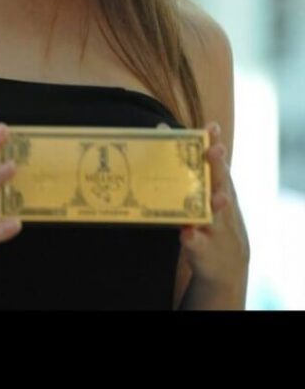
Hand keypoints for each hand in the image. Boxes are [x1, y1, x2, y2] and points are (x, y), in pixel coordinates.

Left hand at [158, 121, 249, 288]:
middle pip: (220, 181)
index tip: (213, 127)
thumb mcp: (204, 188)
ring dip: (215, 203)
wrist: (226, 262)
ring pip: (216, 212)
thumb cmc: (210, 214)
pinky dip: (193, 238)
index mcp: (217, 184)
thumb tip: (162, 128)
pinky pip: (198, 242)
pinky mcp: (203, 248)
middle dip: (217, 166)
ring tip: (217, 197)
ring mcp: (215, 225)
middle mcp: (219, 201)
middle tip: (213, 151)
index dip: (216, 143)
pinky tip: (187, 234)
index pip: (217, 160)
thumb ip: (187, 162)